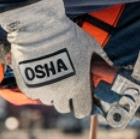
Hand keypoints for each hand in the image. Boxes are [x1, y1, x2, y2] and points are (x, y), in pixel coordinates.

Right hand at [0, 0, 107, 117]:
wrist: (39, 27)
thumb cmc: (68, 35)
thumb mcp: (91, 46)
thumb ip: (102, 61)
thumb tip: (112, 68)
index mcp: (79, 85)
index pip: (82, 111)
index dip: (83, 106)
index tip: (83, 99)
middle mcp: (60, 92)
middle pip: (65, 108)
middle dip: (68, 99)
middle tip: (68, 85)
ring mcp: (43, 90)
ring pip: (49, 101)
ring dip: (53, 93)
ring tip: (54, 75)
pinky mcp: (27, 85)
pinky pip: (35, 94)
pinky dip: (38, 87)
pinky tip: (41, 72)